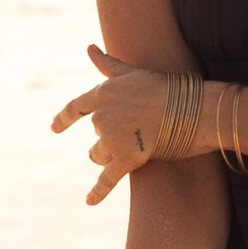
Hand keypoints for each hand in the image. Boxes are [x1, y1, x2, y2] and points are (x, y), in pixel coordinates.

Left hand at [51, 45, 182, 204]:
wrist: (193, 109)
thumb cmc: (167, 87)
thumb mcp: (133, 73)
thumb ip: (108, 64)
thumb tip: (89, 47)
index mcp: (102, 94)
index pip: (75, 107)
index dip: (64, 119)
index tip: (54, 128)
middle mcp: (101, 117)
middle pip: (96, 134)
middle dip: (111, 136)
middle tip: (139, 130)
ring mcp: (111, 139)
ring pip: (100, 154)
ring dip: (113, 154)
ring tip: (138, 148)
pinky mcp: (125, 159)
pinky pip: (106, 179)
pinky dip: (97, 192)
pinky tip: (89, 201)